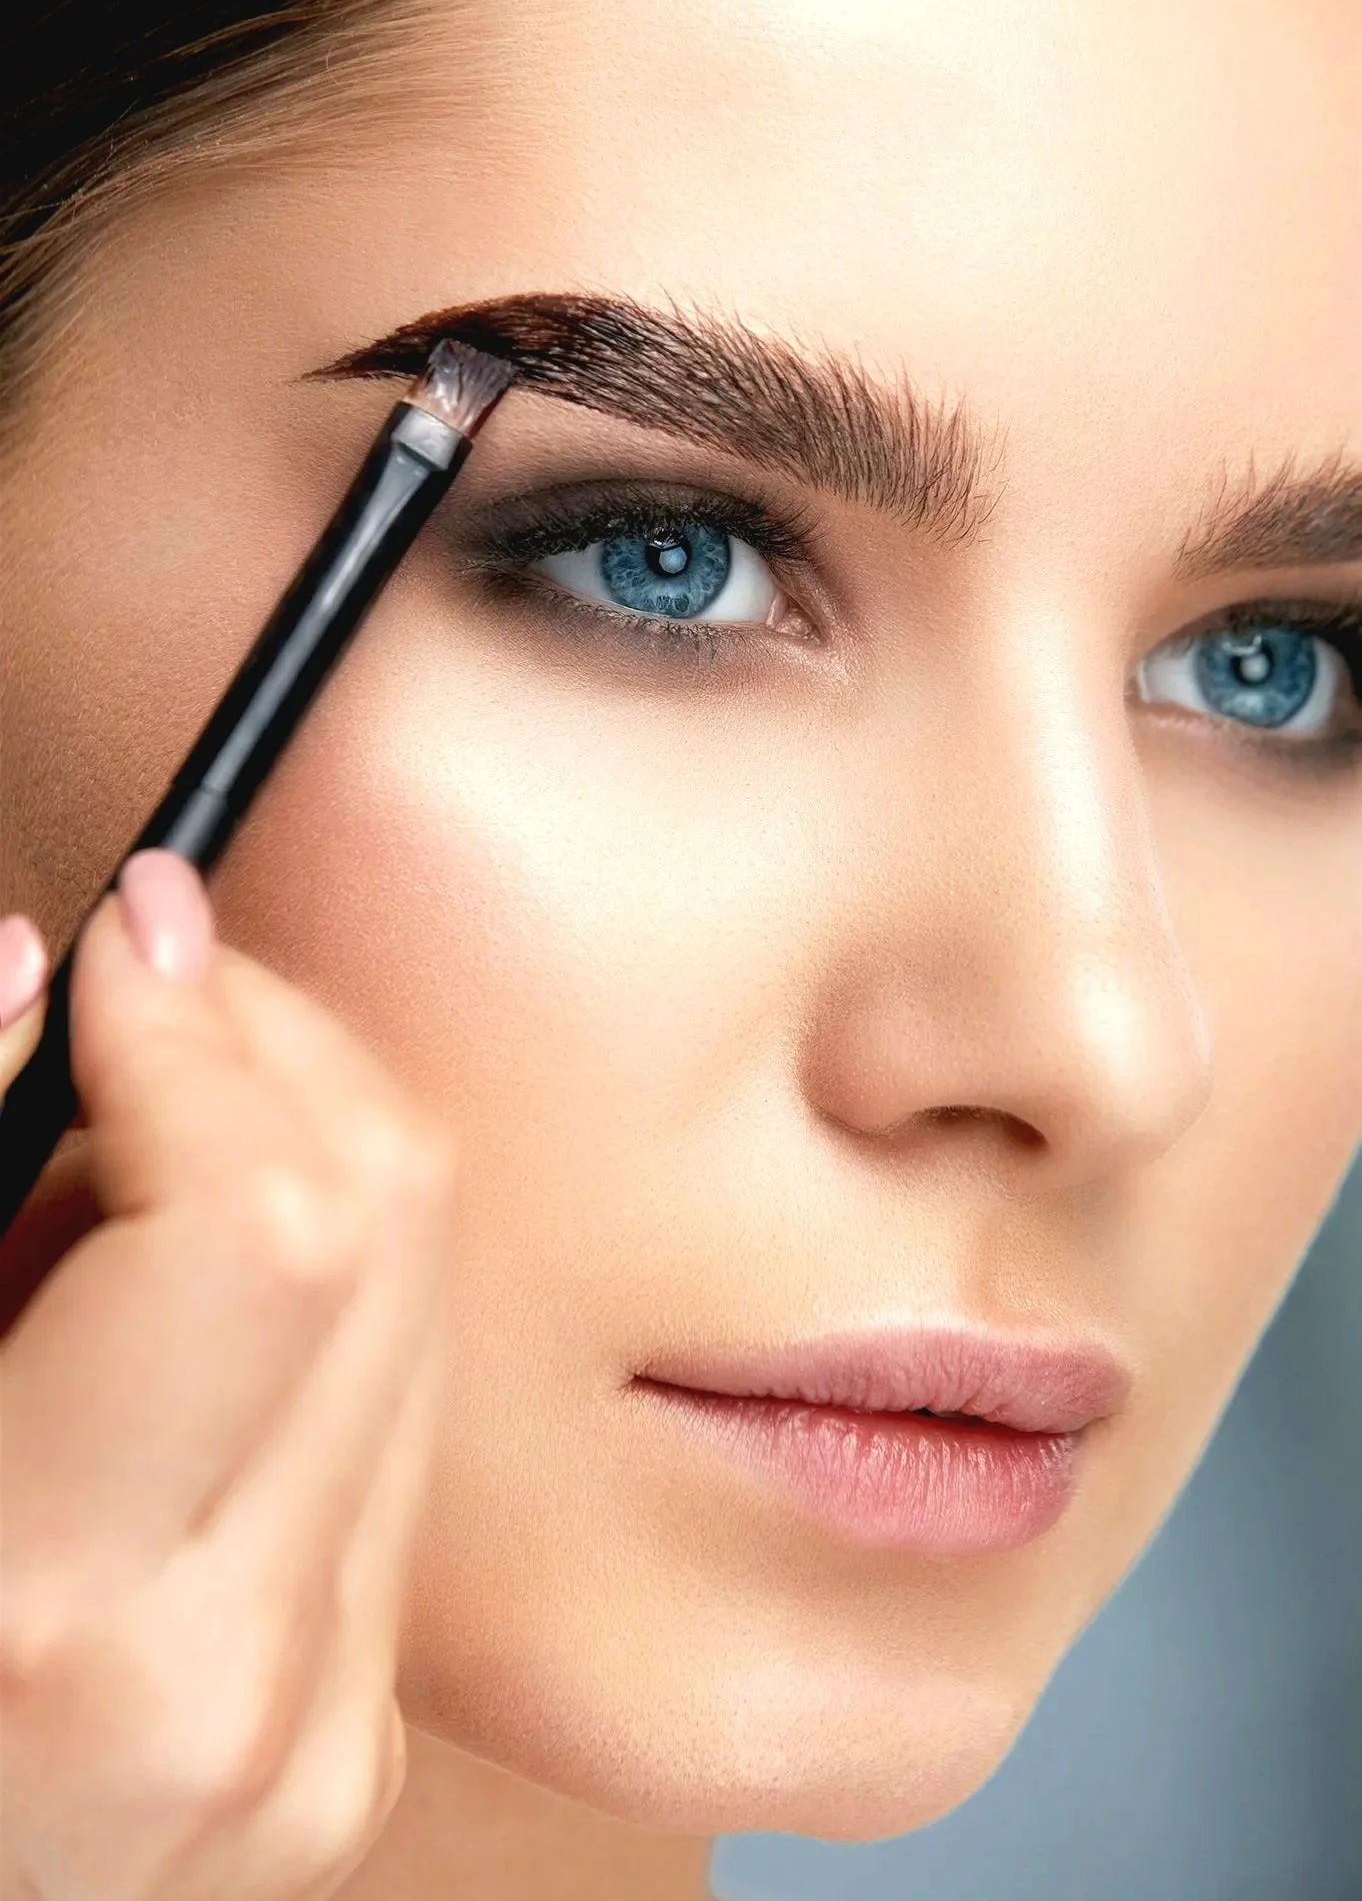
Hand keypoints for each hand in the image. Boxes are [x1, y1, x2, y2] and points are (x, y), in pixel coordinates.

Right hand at [0, 852, 454, 1900]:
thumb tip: (36, 964)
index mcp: (45, 1607)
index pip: (261, 1220)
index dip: (199, 1030)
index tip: (129, 929)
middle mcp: (234, 1683)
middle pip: (385, 1228)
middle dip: (278, 1052)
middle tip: (151, 996)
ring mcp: (324, 1735)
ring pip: (420, 1311)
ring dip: (298, 1171)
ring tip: (125, 1172)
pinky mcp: (357, 1752)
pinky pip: (394, 1442)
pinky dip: (305, 1324)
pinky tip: (170, 1327)